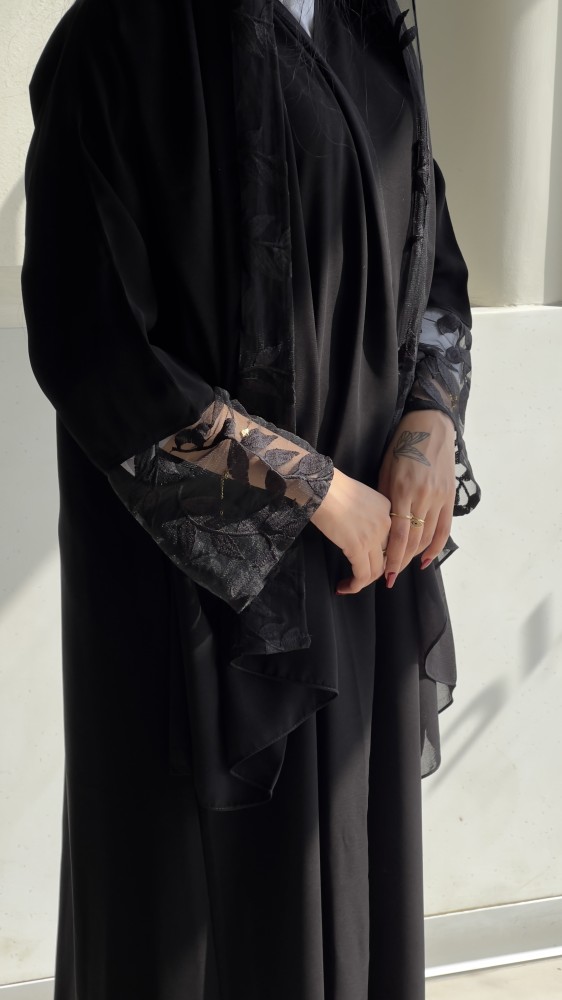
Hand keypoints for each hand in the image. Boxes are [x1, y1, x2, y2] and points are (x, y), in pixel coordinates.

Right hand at [310, 467, 390, 594]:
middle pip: (387, 557)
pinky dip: (354, 585)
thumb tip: (357, 534)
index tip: (372, 566)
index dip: (384, 557)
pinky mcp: (358, 546)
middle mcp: (387, 523)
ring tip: (349, 585)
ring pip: (376, 570)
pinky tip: (343, 587)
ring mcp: (374, 535)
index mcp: (388, 509)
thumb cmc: (331, 488)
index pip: (392, 541)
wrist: (321, 486)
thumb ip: (365, 514)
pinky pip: (362, 575)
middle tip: (359, 578)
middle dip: (374, 572)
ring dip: (362, 582)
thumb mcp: (358, 498)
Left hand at [377, 410, 455, 587]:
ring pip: (428, 537)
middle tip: (388, 578)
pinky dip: (435, 547)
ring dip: (414, 557)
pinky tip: (425, 560)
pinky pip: (444, 528)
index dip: (391, 558)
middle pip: (413, 541)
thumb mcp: (386, 471)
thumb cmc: (401, 447)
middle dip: (400, 562)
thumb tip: (383, 527)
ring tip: (401, 569)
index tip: (382, 574)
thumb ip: (386, 500)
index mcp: (403, 491)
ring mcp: (439, 498)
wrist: (430, 427)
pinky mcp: (450, 497)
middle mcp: (423, 497)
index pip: (398, 535)